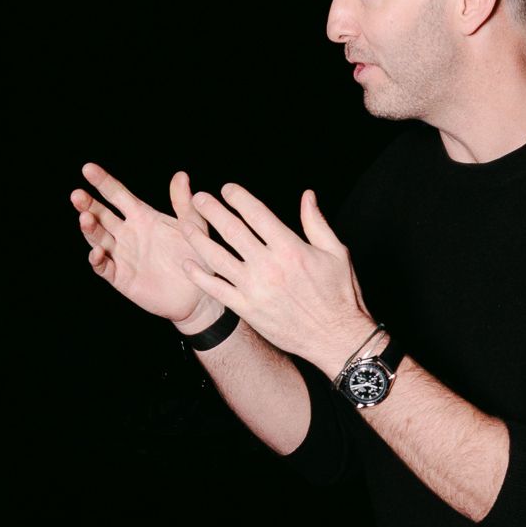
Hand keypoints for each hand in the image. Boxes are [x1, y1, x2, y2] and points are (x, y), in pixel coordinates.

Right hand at [72, 163, 223, 332]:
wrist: (199, 293)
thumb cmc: (197, 256)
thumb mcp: (192, 226)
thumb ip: (183, 202)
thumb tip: (181, 175)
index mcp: (142, 216)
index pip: (117, 195)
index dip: (102, 182)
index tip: (88, 169)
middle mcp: (128, 233)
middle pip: (101, 215)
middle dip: (87, 204)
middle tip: (77, 195)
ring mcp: (122, 255)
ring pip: (98, 238)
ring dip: (90, 228)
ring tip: (85, 218)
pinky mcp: (121, 277)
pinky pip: (104, 267)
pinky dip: (97, 259)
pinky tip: (98, 251)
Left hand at [187, 185, 373, 376]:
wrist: (334, 337)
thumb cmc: (339, 295)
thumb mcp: (335, 252)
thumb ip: (316, 222)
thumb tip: (307, 196)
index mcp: (290, 248)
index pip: (256, 214)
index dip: (238, 197)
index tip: (227, 189)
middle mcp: (268, 266)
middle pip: (231, 230)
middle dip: (211, 210)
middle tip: (199, 198)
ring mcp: (254, 289)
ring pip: (217, 257)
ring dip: (198, 238)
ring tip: (186, 224)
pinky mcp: (246, 309)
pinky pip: (216, 289)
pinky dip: (199, 276)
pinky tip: (188, 264)